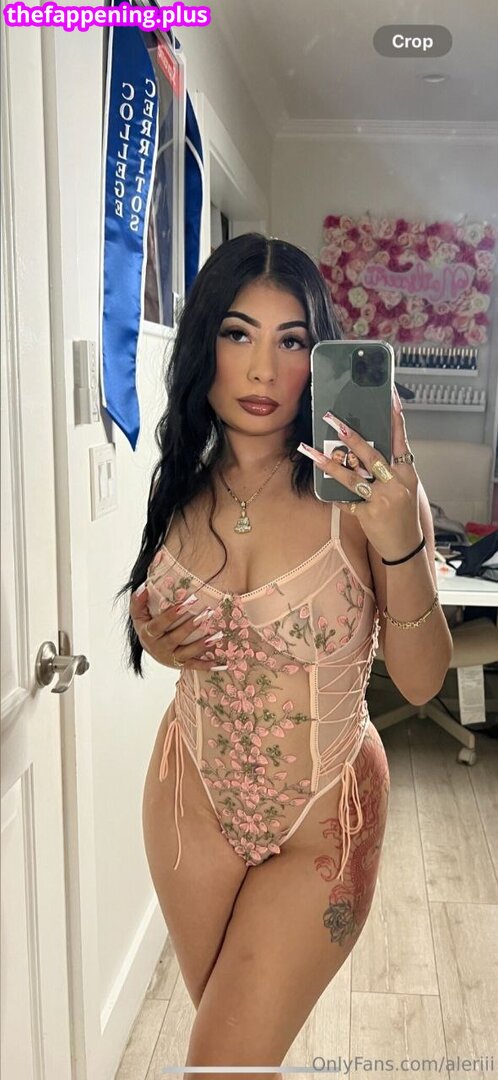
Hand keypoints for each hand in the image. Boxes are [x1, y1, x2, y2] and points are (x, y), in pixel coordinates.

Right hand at [129, 587, 226, 671]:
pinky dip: (205, 665)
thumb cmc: (146, 624)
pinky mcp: (179, 664)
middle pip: (174, 638)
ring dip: (201, 645)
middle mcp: (158, 648)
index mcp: (148, 633)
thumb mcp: (138, 613)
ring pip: (186, 653)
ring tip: (217, 636)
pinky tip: (218, 662)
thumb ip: (138, 601)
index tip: (187, 603)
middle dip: (190, 627)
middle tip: (206, 614)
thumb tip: (144, 587)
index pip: (159, 624)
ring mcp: (169, 658)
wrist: (149, 646)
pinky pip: (192, 666)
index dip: (172, 615)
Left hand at [298, 386, 422, 561]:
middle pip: (371, 455)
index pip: (400, 440)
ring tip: (312, 451)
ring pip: (352, 477)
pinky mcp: (369, 515)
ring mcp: (382, 500)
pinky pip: (346, 500)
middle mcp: (396, 484)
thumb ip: (390, 468)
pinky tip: (320, 486)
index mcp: (408, 474)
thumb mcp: (404, 487)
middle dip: (350, 436)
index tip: (388, 397)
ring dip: (329, 464)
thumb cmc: (403, 514)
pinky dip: (334, 494)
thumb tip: (364, 448)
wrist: (406, 546)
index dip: (395, 418)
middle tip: (332, 420)